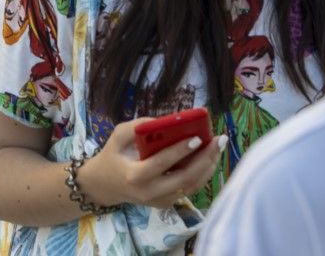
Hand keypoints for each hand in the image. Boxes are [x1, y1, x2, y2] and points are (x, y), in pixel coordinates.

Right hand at [76, 118, 223, 210]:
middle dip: (205, 159)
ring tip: (219, 147)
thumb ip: (139, 127)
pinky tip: (210, 158)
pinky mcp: (167, 203)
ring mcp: (160, 201)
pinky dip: (202, 174)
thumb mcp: (118, 136)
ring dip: (208, 167)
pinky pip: (189, 189)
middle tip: (218, 141)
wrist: (105, 185)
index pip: (162, 163)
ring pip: (191, 186)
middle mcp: (149, 192)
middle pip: (184, 178)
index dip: (180, 151)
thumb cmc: (113, 156)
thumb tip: (167, 121)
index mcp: (135, 175)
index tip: (197, 137)